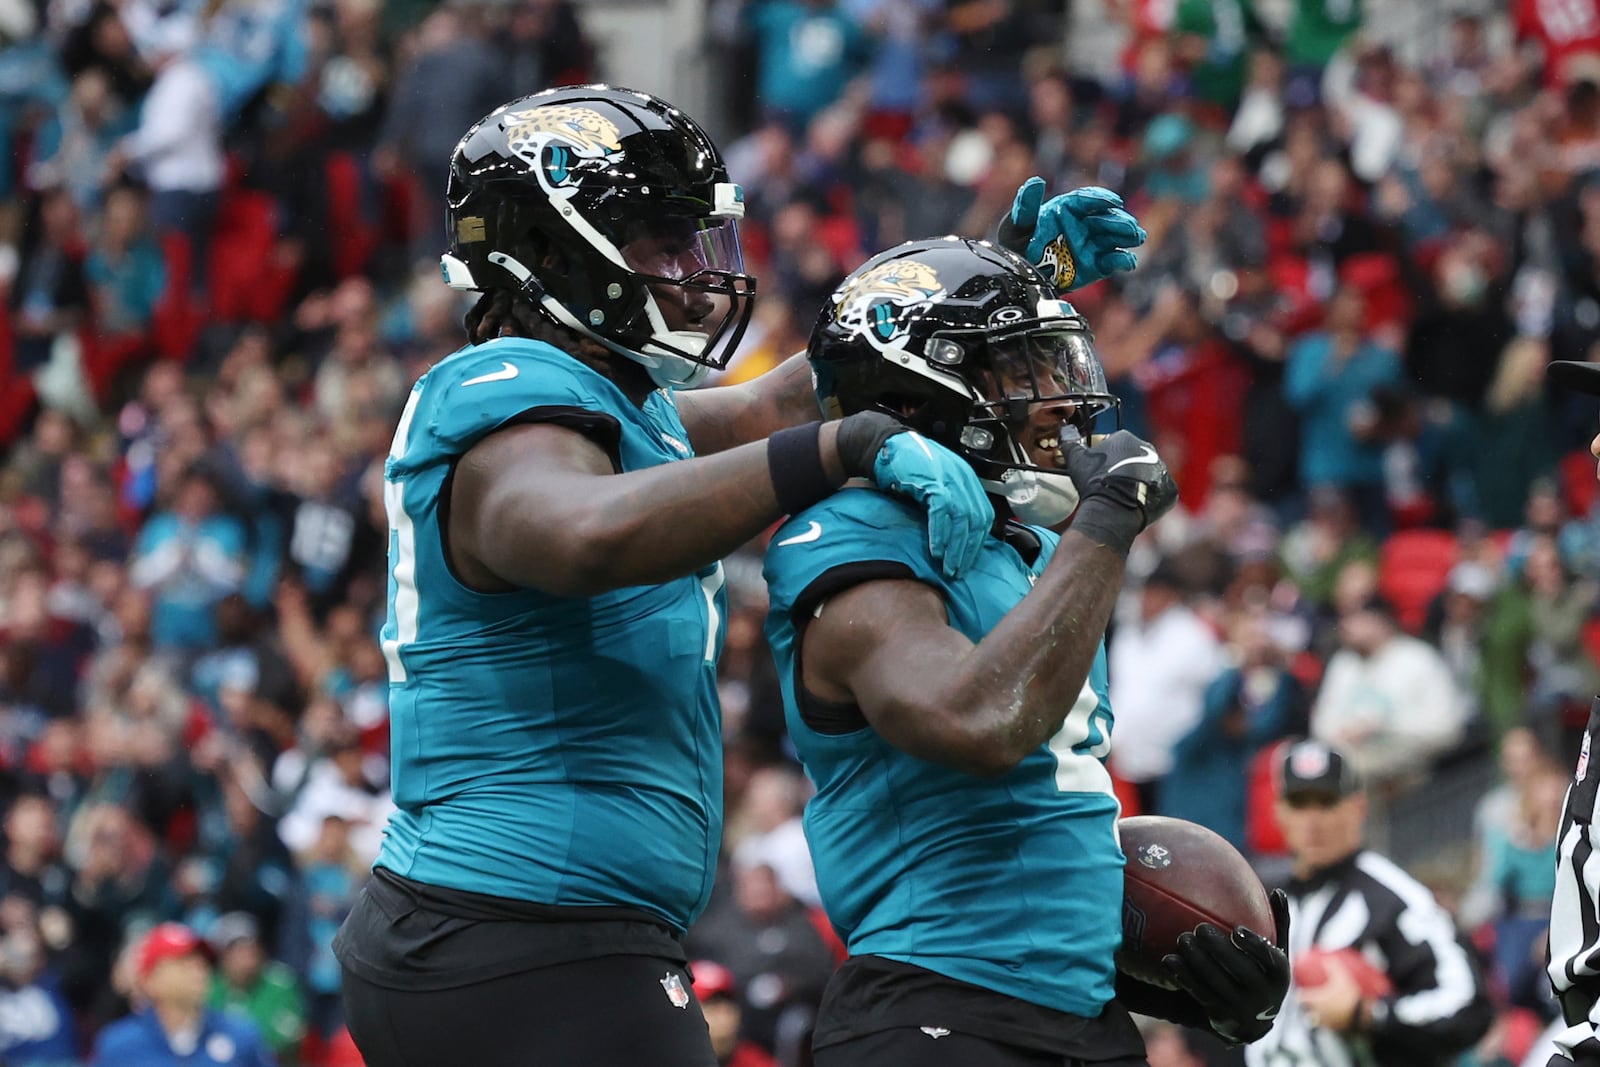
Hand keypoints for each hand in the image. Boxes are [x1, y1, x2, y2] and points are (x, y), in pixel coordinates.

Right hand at [873, 430, 993, 579]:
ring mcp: (948, 478)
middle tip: (959, 570)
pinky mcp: (931, 481)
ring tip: (949, 567)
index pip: (983, 514)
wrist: (885, 447)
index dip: (978, 541)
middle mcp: (962, 478)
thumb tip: (956, 534)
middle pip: (976, 520)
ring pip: (962, 519)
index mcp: (966, 479)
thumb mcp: (935, 483)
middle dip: (968, 550)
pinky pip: (941, 512)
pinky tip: (936, 551)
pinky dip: (940, 534)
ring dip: (956, 548)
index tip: (969, 560)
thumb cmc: (907, 467)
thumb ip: (948, 502)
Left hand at [998, 177, 1146, 293]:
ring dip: (1127, 236)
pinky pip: (1113, 261)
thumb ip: (1025, 206)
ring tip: (1136, 237)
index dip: (1100, 199)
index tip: (1112, 201)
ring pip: (1115, 237)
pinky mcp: (1097, 265)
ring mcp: (1092, 244)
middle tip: (1130, 226)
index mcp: (1066, 209)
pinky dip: (1122, 261)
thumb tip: (1035, 181)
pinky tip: (1127, 261)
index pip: (1086, 200)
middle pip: (1106, 219)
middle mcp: (1083, 224)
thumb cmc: (1016, 246)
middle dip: (1120, 221)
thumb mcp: (1015, 226)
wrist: (1020, 275)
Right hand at [1061, 430, 1177, 529]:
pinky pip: (1159, 492)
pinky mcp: (1170, 489)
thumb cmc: (1094, 481)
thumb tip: (1065, 430)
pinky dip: (1150, 498)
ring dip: (1137, 483)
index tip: (1098, 471)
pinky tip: (1136, 505)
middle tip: (1110, 486)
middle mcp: (1148, 449)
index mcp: (1126, 439)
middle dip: (1122, 470)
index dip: (1104, 459)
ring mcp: (1161, 469)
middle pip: (1133, 459)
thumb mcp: (1076, 459)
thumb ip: (1070, 442)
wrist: (1113, 508)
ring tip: (1122, 497)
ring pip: (1147, 475)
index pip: (1114, 445)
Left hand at [1161, 888, 1291, 1044]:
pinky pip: (1199, 993)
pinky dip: (1183, 976)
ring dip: (1196, 962)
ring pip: (1216, 984)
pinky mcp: (1219, 1013)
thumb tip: (1278, 890)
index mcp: (1279, 975)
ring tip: (1182, 939)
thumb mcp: (1277, 952)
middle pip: (1240, 971)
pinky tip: (1168, 960)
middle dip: (1218, 950)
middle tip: (1200, 928)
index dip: (1254, 946)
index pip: (1270, 961)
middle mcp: (1263, 995)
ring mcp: (1240, 1006)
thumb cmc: (1264, 972)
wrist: (1253, 1020)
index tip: (1236, 929)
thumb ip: (1278, 923)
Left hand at [1297, 952, 1364, 1032]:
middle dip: (1307, 1008)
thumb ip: (1333, 967)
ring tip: (1323, 1013)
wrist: (1363, 1018)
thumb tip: (1328, 958)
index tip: (1300, 990)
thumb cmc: (1349, 998)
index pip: (1300, 998)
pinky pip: (1333, 1026)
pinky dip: (1334, 1022)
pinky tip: (1341, 1018)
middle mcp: (1319, 1014)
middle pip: (1307, 1012)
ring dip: (1319, 1017)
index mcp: (1315, 1001)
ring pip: (1319, 1022)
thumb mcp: (1342, 977)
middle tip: (1309, 1002)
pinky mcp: (1339, 1030)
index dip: (1299, 994)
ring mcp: (1328, 1024)